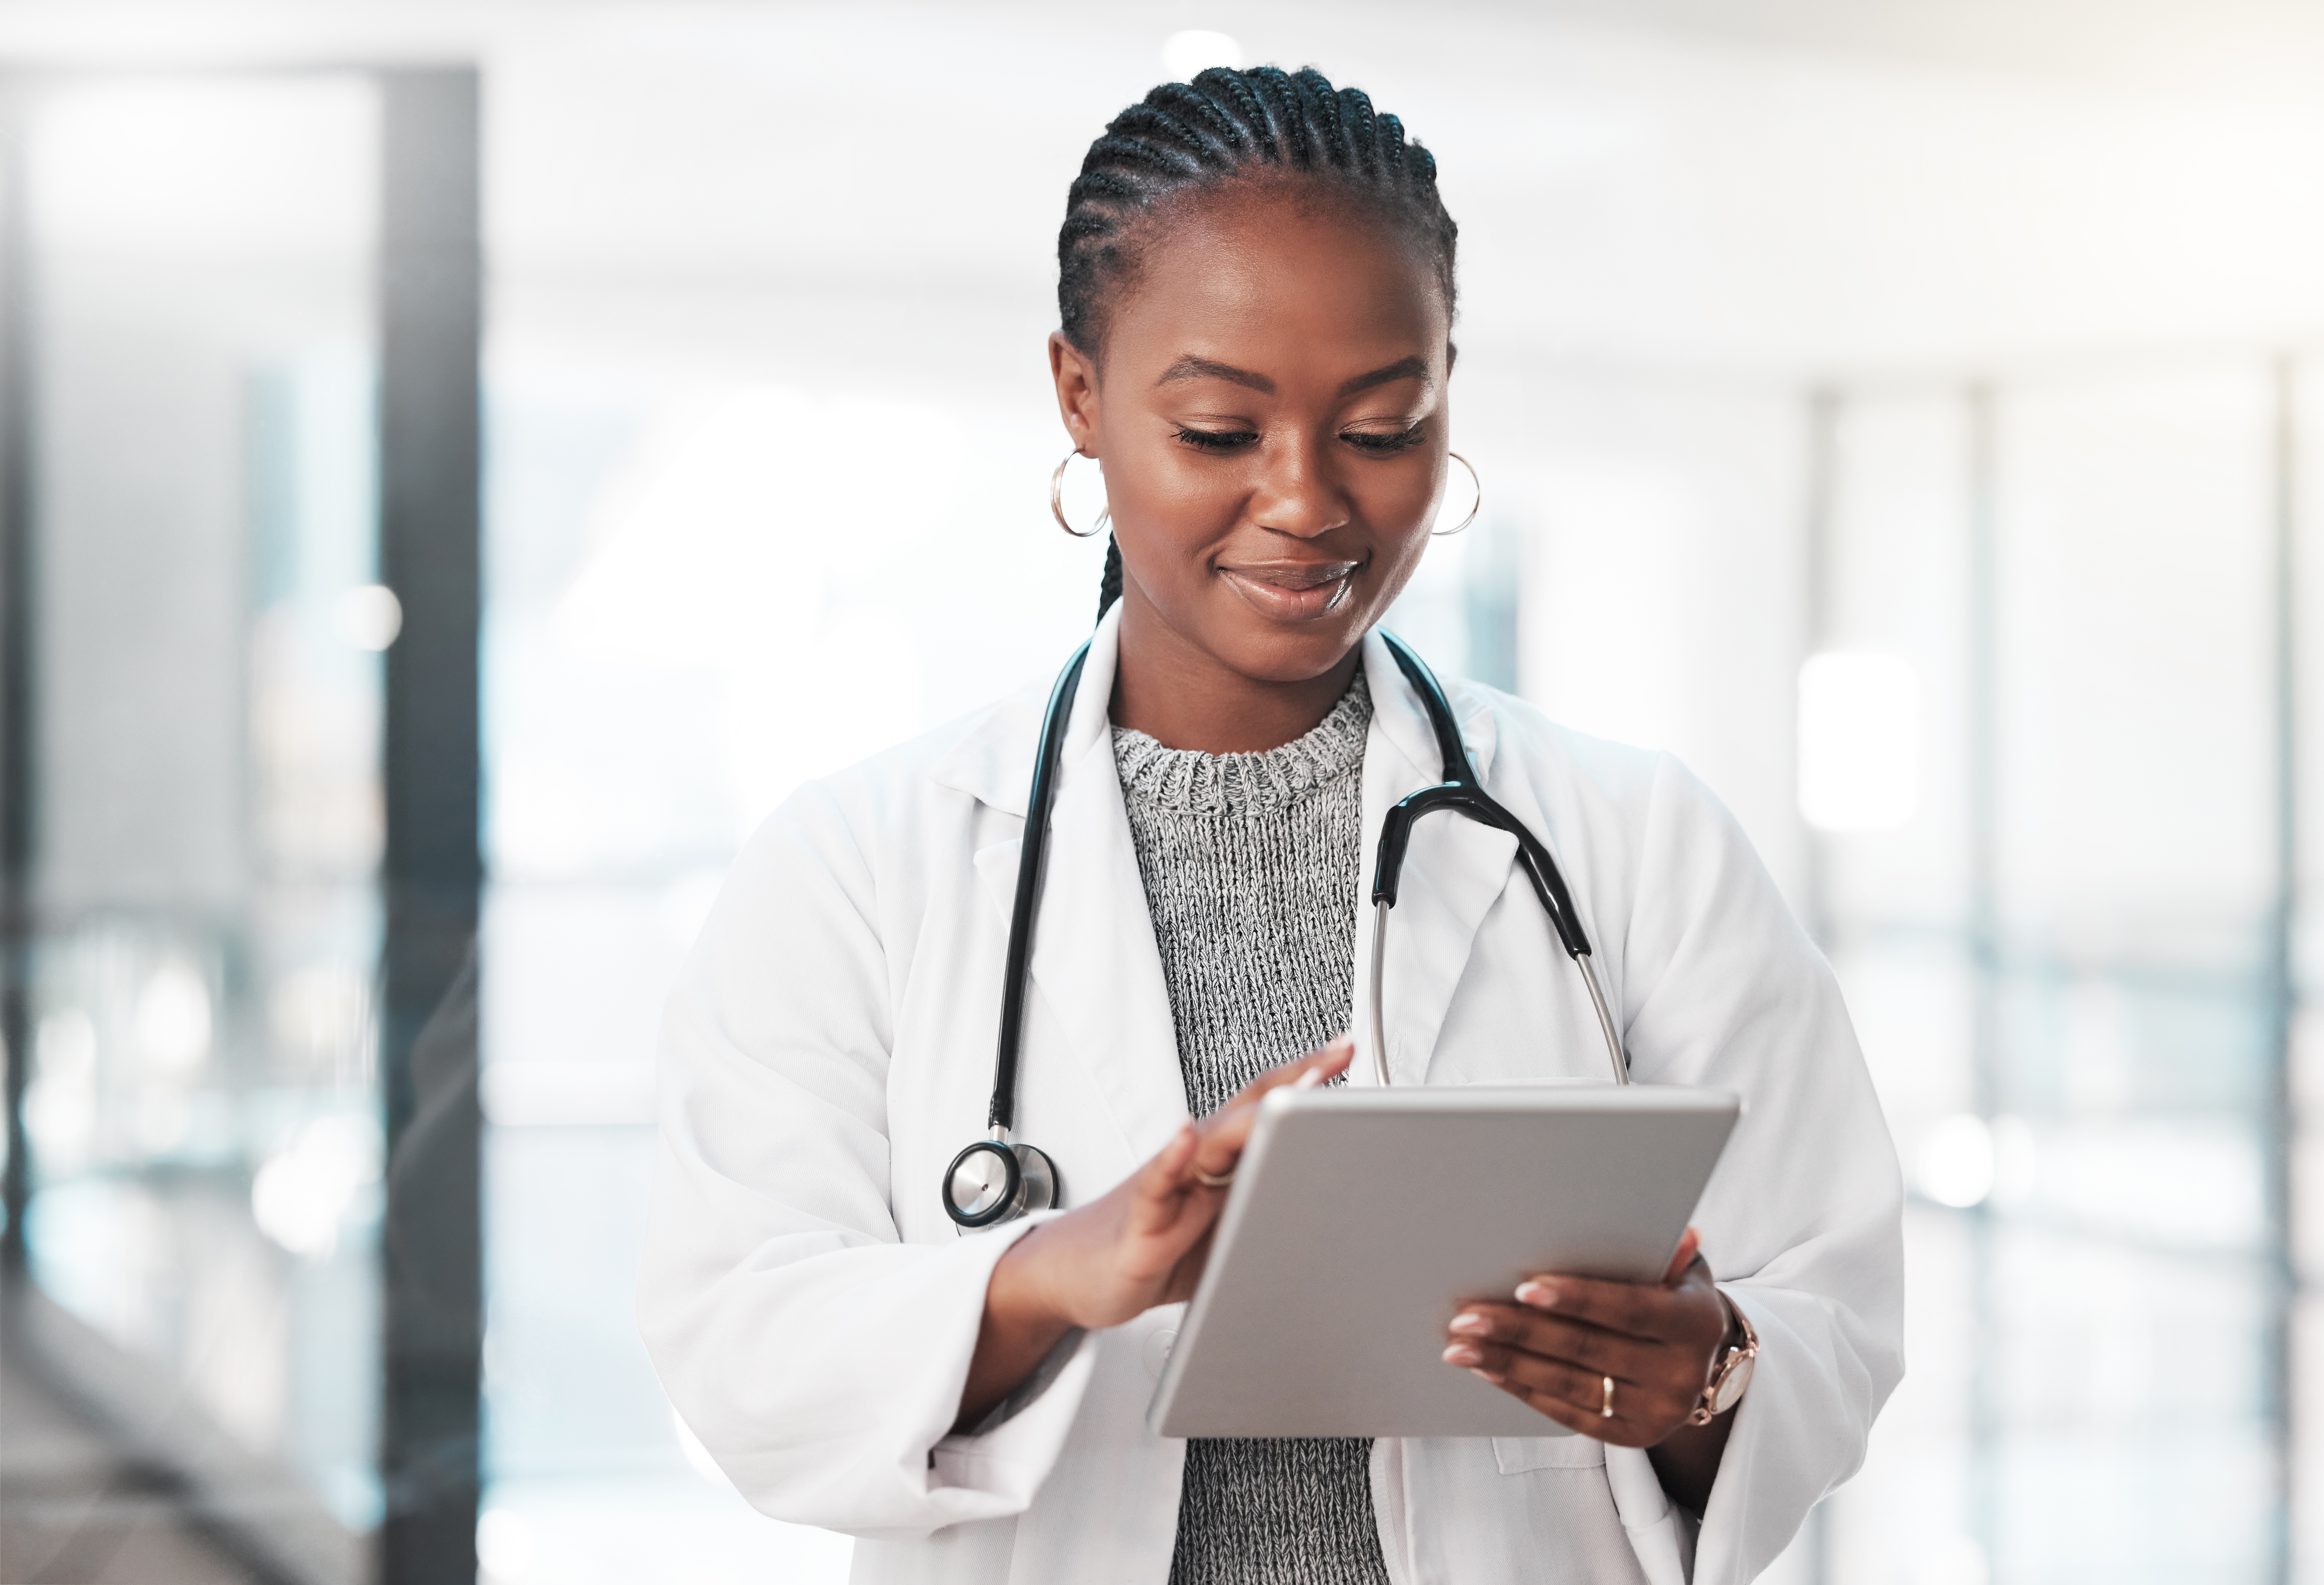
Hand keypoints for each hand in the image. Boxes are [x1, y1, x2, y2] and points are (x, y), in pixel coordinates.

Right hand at [955, 1036, 1353, 1427]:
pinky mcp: (1140, 1222)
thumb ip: (1266, 1209)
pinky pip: (1155, 1185)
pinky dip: (1170, 1159)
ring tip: (1287, 1093)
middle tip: (1336, 1053)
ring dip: (1249, 1118)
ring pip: (1210, 1141)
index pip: (1268, 1109)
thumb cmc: (1154, 1248)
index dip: (1307, 1080)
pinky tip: (1184, 1138)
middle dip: (1294, 1081)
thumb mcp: (1226, 1231)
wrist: (1074, 1274)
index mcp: (1220, 1162)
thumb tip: (1330, 1206)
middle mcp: (1195, 1162)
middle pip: (1248, 1110)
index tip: (1345, 1050)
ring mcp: (1168, 1187)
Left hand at [1440, 1227, 1732, 1449]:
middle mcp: (1681, 1374)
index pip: (1628, 1309)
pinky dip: (1523, 1389)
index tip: (1523, 1287)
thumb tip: (1669, 1229)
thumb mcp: (1680, 1269)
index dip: (1577, 1298)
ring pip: (1570, 1386)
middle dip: (1520, 1331)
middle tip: (1467, 1317)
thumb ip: (1664, 1251)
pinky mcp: (1631, 1438)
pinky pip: (1568, 1413)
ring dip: (1508, 1364)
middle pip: (1587, 1349)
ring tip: (1459, 1346)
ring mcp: (1657, 1413)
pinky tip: (1487, 1369)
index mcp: (1695, 1323)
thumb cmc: (1674, 1296)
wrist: (1703, 1362)